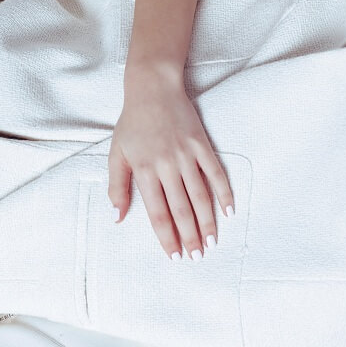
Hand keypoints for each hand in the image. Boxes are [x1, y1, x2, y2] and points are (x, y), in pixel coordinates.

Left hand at [108, 79, 232, 260]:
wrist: (153, 88)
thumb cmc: (132, 123)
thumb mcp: (116, 154)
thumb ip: (117, 188)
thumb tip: (118, 218)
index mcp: (144, 170)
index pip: (157, 213)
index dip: (166, 237)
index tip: (174, 256)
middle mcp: (167, 166)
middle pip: (181, 210)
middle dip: (190, 237)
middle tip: (197, 258)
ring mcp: (187, 155)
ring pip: (200, 196)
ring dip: (208, 222)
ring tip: (212, 243)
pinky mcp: (202, 145)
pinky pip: (216, 173)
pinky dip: (224, 193)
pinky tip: (229, 211)